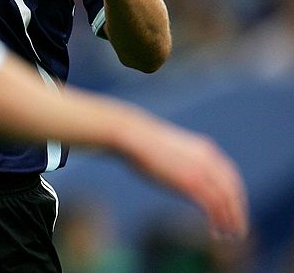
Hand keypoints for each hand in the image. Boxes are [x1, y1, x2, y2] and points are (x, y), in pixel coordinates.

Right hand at [126, 116, 248, 239]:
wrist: (133, 137)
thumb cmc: (142, 143)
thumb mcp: (171, 150)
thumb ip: (183, 161)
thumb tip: (179, 173)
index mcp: (206, 150)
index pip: (231, 177)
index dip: (235, 197)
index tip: (234, 211)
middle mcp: (209, 161)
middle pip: (233, 191)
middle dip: (238, 212)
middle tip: (238, 230)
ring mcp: (201, 171)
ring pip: (226, 201)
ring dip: (230, 220)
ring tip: (229, 236)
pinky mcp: (192, 183)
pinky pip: (213, 206)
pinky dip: (217, 221)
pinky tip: (214, 232)